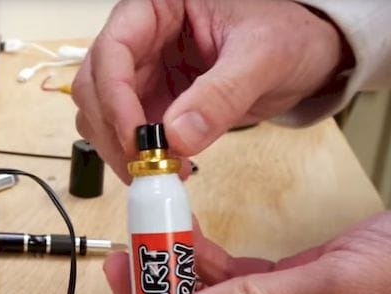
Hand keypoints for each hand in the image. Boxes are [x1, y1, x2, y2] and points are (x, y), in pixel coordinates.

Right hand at [72, 0, 346, 180]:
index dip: (116, 96)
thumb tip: (178, 136)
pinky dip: (134, 158)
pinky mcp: (150, 104)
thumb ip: (222, 94)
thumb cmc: (287, 35)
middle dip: (113, 129)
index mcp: (157, 7)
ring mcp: (142, 74)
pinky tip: (163, 169)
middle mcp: (140, 39)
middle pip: (95, 86)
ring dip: (118, 149)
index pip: (114, 48)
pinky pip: (125, 134)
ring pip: (100, 114)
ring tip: (159, 171)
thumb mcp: (263, 56)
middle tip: (145, 165)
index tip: (137, 138)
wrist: (303, 57)